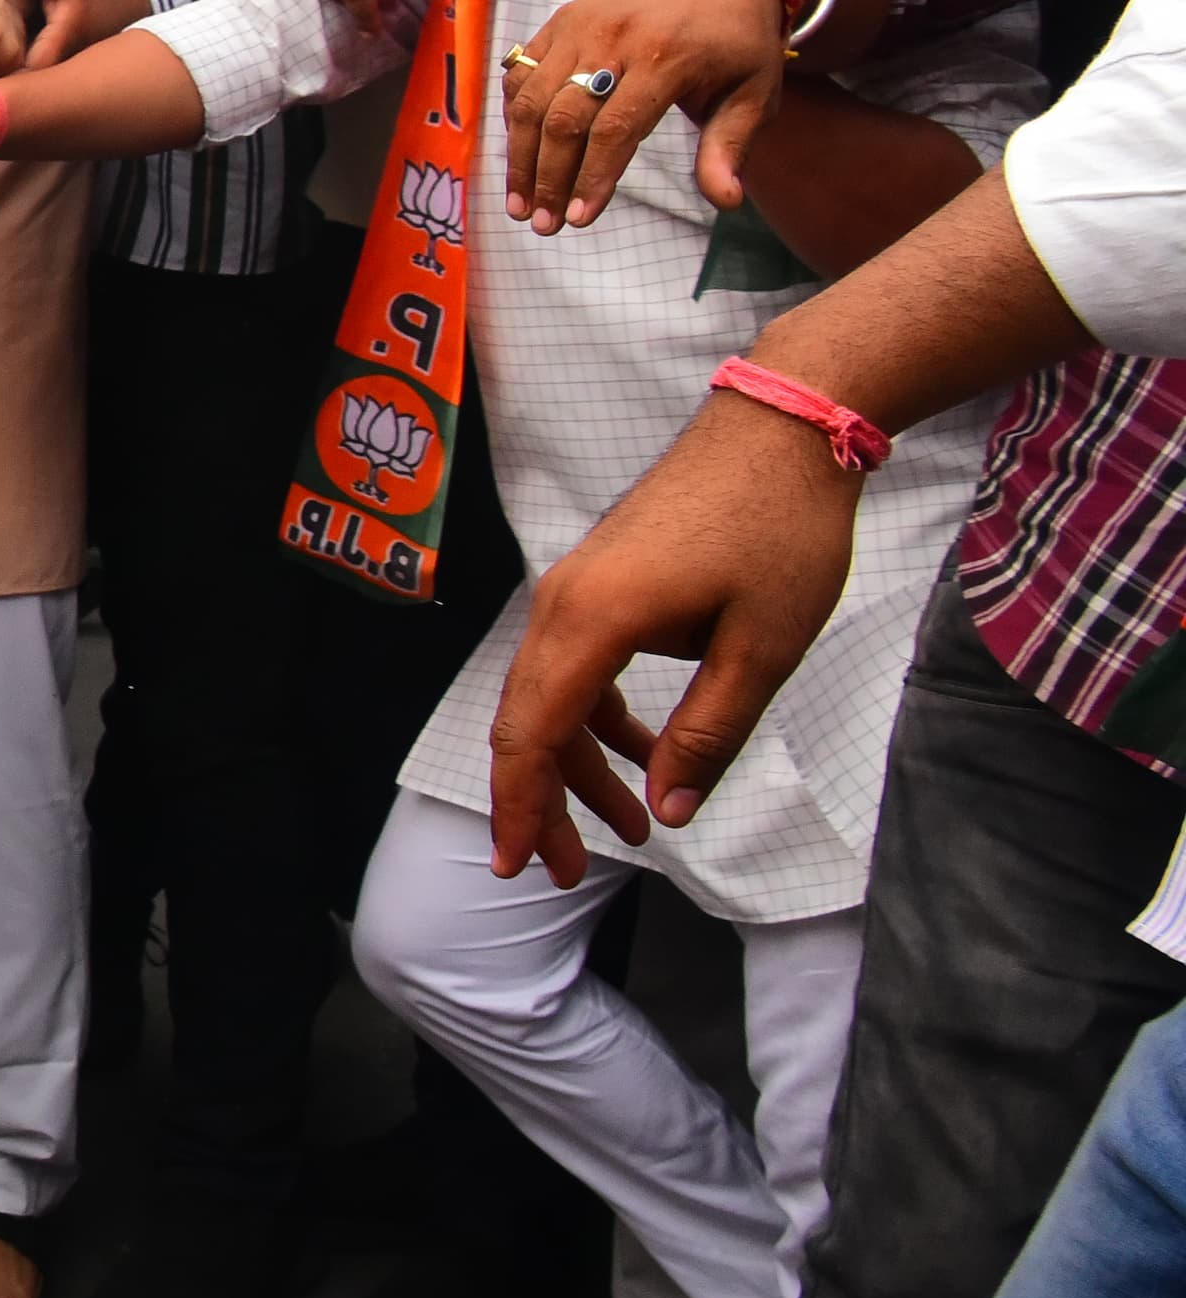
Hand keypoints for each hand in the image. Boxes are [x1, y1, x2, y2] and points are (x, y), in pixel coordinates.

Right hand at [485, 389, 864, 884]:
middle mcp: (564, 604)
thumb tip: (669, 812)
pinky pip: (577, 665)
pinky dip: (599, 718)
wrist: (783, 425)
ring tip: (627, 827)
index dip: (519, 805)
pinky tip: (641, 754)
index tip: (513, 864)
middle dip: (545, 803)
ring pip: (553, 696)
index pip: (531, 732)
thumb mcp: (761, 649)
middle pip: (529, 722)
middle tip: (568, 872)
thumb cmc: (781, 528)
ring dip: (579, 765)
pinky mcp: (602, 581)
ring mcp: (578, 588)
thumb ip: (708, 735)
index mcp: (593, 620)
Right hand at [499, 0, 787, 234]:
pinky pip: (522, 73)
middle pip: (564, 119)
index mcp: (666, 57)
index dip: (593, 179)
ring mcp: (580, 24)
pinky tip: (519, 155)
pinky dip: (514, 117)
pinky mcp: (561, 20)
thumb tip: (726, 201)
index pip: (615, 130)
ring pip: (532, 99)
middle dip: (549, 178)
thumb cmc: (737, 43)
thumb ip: (729, 147)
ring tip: (520, 203)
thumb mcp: (753, 94)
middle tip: (543, 224)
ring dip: (520, 157)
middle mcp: (615, 36)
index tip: (580, 220)